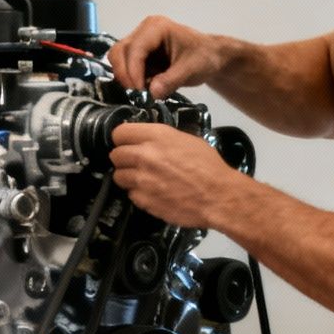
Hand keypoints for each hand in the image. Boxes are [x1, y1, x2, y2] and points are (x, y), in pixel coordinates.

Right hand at [107, 16, 231, 99]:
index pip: (135, 48)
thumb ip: (172, 80)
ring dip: (125, 77)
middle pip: (119, 51)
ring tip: (141, 92)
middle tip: (138, 95)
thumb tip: (152, 92)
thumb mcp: (192, 69)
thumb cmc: (204, 57)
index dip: (133, 71)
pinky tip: (144, 88)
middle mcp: (143, 31)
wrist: (211, 56)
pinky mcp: (138, 54)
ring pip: (118, 59)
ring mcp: (139, 42)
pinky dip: (130, 79)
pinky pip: (125, 67)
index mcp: (156, 28)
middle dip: (125, 75)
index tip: (140, 91)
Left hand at [108, 123, 248, 228]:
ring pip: (118, 176)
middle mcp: (144, 156)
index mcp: (156, 136)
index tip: (128, 143)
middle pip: (115, 155)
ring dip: (128, 177)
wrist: (218, 197)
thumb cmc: (209, 165)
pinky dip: (138, 194)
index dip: (123, 138)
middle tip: (136, 163)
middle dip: (123, 158)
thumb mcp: (187, 140)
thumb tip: (148, 141)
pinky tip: (153, 193)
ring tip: (143, 180)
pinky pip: (131, 194)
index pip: (119, 133)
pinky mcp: (143, 200)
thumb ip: (162, 139)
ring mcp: (141, 180)